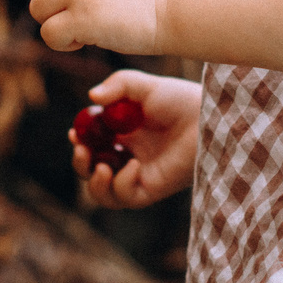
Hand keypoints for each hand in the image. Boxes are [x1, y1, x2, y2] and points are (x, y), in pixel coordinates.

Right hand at [73, 71, 200, 207]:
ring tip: (102, 167)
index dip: (79, 142)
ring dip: (95, 184)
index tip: (75, 133)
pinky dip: (122, 185)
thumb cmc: (180, 99)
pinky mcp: (153, 188)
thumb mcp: (145, 86)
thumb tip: (92, 97)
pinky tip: (134, 166)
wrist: (207, 118)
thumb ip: (118, 85)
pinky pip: (127, 197)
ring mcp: (140, 174)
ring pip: (105, 194)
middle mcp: (129, 155)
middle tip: (82, 151)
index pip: (92, 144)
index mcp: (123, 132)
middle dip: (80, 165)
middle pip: (92, 171)